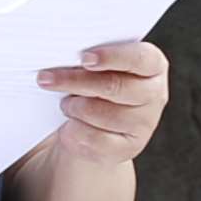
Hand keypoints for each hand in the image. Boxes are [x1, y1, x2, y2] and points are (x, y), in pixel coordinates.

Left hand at [37, 36, 171, 163]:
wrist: (95, 125)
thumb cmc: (94, 85)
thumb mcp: (97, 67)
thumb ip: (91, 58)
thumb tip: (61, 52)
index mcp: (152, 66)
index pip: (141, 58)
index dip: (113, 57)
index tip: (84, 57)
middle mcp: (154, 94)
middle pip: (114, 86)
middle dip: (76, 81)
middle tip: (46, 79)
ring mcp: (144, 124)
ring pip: (102, 114)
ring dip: (74, 107)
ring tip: (66, 104)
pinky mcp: (129, 148)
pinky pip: (95, 140)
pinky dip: (74, 131)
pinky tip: (69, 125)